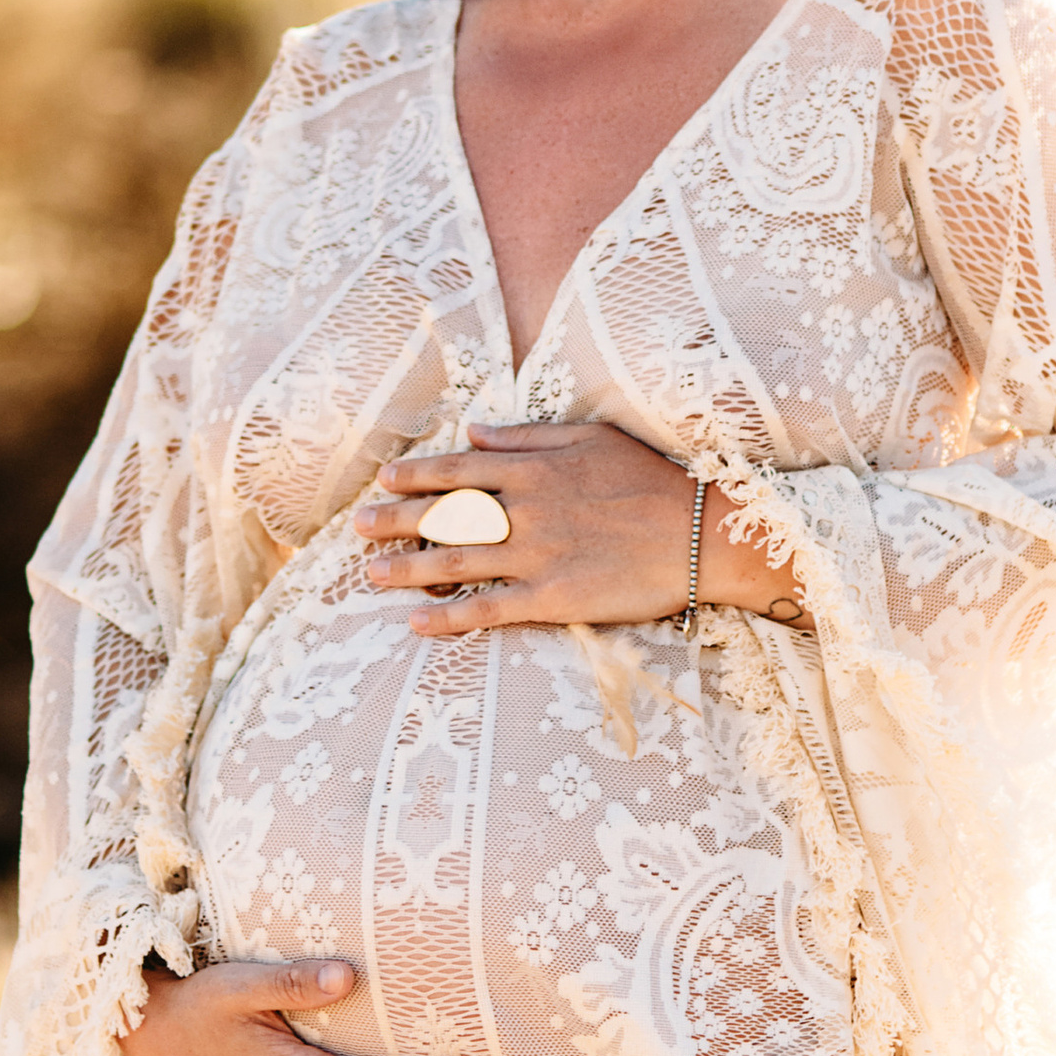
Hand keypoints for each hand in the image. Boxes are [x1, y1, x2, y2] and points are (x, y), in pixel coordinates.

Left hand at [354, 418, 798, 633]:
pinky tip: (416, 622)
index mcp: (532, 469)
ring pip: (456, 562)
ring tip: (370, 574)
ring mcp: (535, 556)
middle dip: (395, 521)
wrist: (698, 532)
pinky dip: (448, 617)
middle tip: (358, 529)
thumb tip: (474, 433)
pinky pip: (489, 609)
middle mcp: (524, 510)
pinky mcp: (552, 598)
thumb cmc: (648, 479)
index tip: (383, 480)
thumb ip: (526, 437)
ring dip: (407, 568)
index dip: (416, 476)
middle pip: (445, 515)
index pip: (457, 470)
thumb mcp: (588, 438)